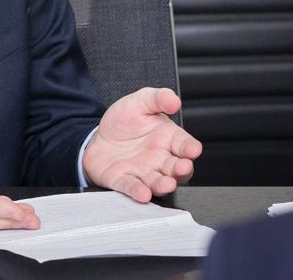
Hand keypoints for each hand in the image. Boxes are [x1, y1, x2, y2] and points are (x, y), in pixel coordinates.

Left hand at [82, 87, 201, 202]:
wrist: (99, 135)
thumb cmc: (125, 121)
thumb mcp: (140, 101)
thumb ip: (158, 98)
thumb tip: (175, 100)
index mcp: (168, 139)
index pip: (184, 144)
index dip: (190, 147)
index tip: (193, 149)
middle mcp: (159, 159)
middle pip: (176, 168)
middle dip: (181, 169)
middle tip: (183, 167)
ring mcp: (142, 172)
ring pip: (157, 182)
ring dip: (163, 185)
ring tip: (167, 184)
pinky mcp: (123, 180)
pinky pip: (131, 187)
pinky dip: (137, 191)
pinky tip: (142, 194)